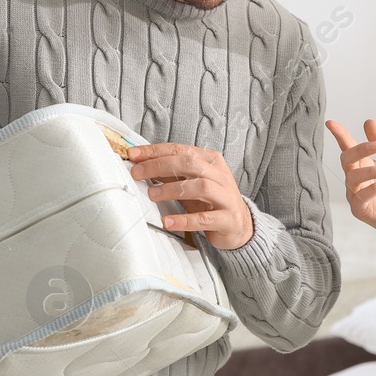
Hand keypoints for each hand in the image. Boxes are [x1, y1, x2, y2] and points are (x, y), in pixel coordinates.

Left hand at [127, 143, 253, 250]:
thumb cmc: (211, 201)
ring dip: (172, 189)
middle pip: (189, 163)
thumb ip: (171, 173)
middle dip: (160, 166)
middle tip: (138, 173)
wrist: (241, 225)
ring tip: (152, 195)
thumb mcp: (191, 183)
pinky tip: (167, 222)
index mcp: (211, 161)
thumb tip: (141, 164)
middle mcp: (220, 175)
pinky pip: (204, 218)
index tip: (134, 155)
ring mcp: (226, 197)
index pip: (181, 150)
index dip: (156, 151)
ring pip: (200, 187)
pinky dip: (183, 220)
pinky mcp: (227, 219)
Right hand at [325, 118, 375, 250]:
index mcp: (362, 164)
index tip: (331, 123)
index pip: (348, 147)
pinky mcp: (359, 209)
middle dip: (360, 150)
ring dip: (371, 171)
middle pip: (347, 160)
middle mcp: (355, 178)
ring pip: (353, 178)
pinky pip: (359, 197)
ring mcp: (355, 194)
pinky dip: (373, 188)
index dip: (339, 135)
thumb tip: (368, 121)